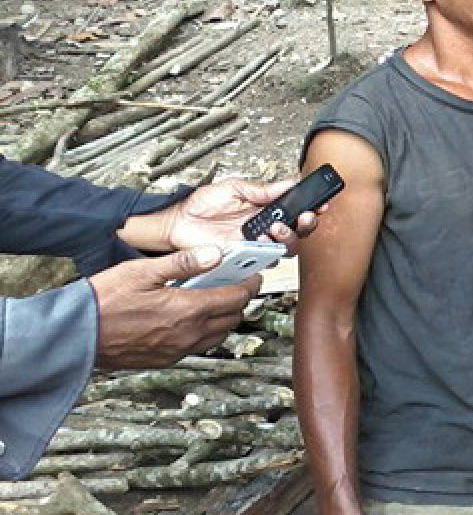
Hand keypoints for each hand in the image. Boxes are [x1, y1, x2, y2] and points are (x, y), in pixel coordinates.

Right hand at [88, 246, 260, 368]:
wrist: (75, 337)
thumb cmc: (104, 301)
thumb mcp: (142, 271)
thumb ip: (183, 263)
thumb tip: (215, 254)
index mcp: (188, 310)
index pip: (236, 298)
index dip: (250, 285)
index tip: (254, 275)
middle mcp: (189, 335)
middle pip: (233, 318)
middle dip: (240, 301)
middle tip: (234, 283)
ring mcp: (178, 351)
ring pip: (219, 336)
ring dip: (224, 318)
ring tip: (214, 299)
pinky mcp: (165, 360)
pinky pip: (199, 347)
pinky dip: (206, 332)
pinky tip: (191, 317)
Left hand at [165, 178, 321, 255]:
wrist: (178, 222)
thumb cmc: (201, 204)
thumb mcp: (235, 188)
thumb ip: (263, 189)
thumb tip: (289, 183)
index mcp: (266, 207)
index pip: (297, 209)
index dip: (312, 207)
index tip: (321, 203)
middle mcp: (265, 227)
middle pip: (299, 231)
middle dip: (307, 224)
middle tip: (304, 217)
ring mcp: (257, 244)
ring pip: (288, 248)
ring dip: (288, 238)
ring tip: (274, 229)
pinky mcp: (246, 258)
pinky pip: (266, 261)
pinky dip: (268, 252)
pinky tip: (259, 243)